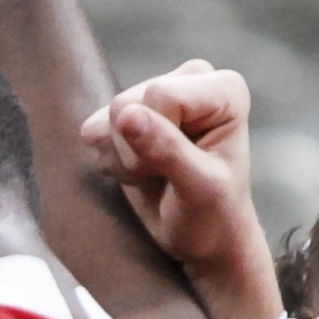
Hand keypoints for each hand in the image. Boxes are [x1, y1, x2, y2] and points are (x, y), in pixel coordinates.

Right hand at [80, 61, 284, 318]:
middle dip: (137, 150)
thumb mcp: (198, 188)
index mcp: (223, 90)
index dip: (159, 137)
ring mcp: (157, 93)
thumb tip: (125, 115)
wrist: (201, 238)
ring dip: (124, 158)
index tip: (184, 167)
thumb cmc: (214, 216)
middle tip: (166, 175)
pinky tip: (139, 171)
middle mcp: (191, 80)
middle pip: (128, 103)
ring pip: (107, 117)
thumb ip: (166, 149)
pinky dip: (111, 160)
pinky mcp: (128, 111)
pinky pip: (94, 129)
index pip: (160, 94)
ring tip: (156, 175)